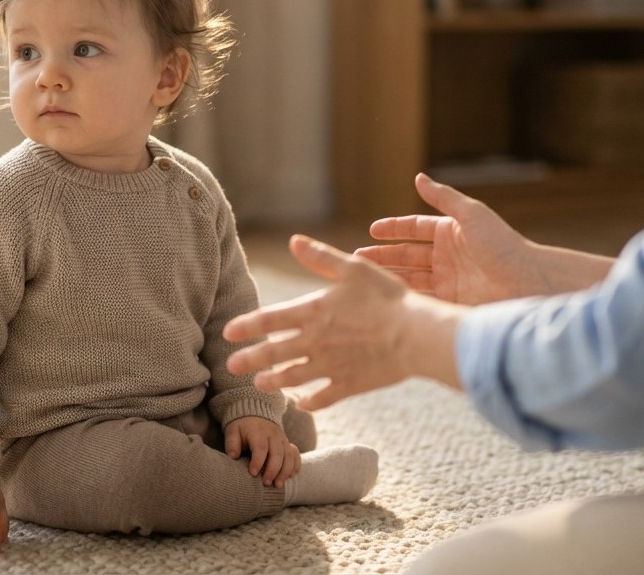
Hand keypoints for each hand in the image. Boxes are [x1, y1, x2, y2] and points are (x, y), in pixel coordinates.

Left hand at [224, 416, 300, 488]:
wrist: (254, 416)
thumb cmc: (242, 428)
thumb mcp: (233, 432)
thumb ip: (232, 444)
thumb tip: (232, 457)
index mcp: (259, 432)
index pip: (261, 447)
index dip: (258, 461)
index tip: (252, 473)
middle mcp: (274, 435)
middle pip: (278, 454)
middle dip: (273, 470)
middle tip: (266, 483)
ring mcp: (283, 439)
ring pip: (289, 456)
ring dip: (285, 471)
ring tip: (278, 485)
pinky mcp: (288, 444)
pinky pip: (296, 455)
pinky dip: (295, 466)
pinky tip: (290, 477)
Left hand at [225, 235, 462, 409]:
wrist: (415, 335)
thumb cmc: (388, 297)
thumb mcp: (354, 268)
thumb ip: (321, 256)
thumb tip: (294, 240)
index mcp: (314, 312)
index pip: (269, 320)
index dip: (247, 326)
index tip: (228, 331)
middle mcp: (316, 342)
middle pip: (274, 353)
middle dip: (250, 360)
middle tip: (230, 366)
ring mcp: (331, 367)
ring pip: (294, 377)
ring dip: (274, 381)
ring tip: (260, 384)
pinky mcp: (350, 385)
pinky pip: (324, 398)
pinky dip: (311, 402)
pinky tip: (302, 404)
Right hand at [356, 173, 609, 303]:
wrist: (526, 282)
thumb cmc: (503, 245)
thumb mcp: (471, 214)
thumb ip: (443, 197)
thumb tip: (418, 177)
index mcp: (451, 232)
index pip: (415, 228)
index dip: (393, 229)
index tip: (372, 230)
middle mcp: (447, 256)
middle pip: (407, 254)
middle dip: (383, 255)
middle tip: (357, 258)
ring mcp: (448, 281)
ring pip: (409, 277)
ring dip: (388, 275)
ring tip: (364, 276)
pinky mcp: (450, 302)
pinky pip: (421, 298)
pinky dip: (403, 297)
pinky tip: (384, 295)